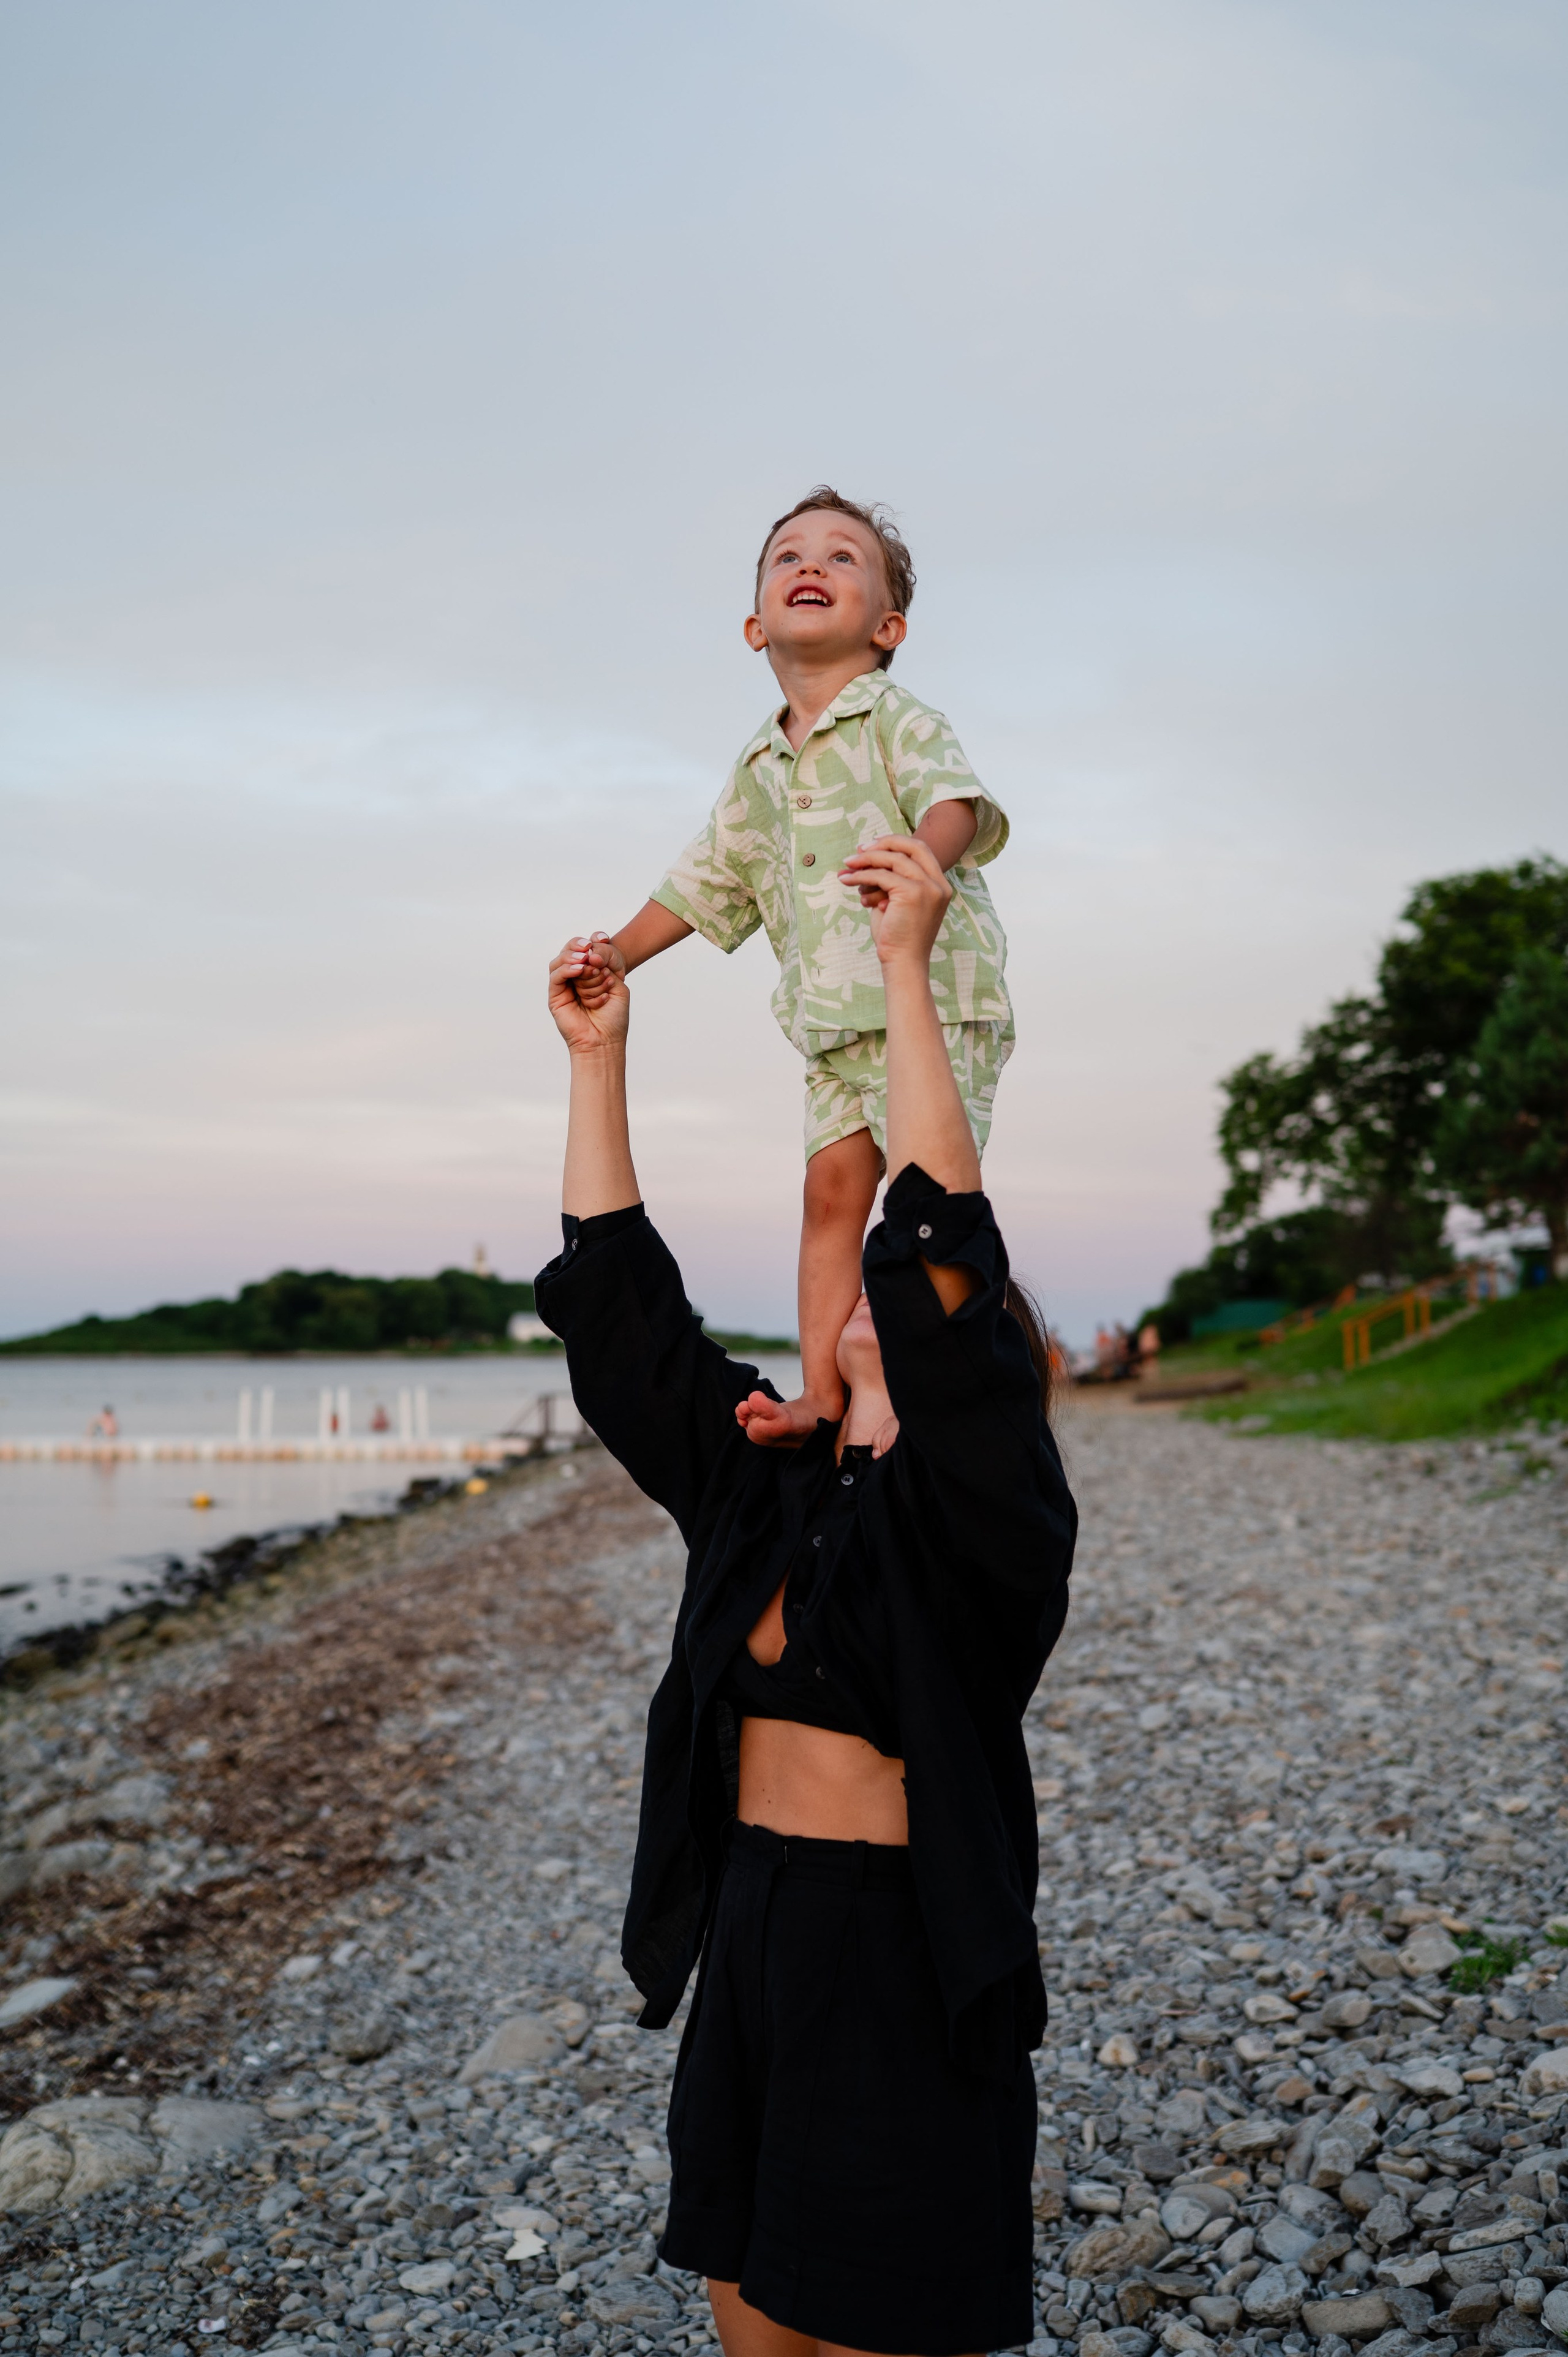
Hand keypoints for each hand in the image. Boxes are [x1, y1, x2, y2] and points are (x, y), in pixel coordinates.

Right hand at [549, 936, 629, 1053]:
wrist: (605, 1041)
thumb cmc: (614, 1018)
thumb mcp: (618, 986)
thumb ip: (606, 967)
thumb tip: (591, 954)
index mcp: (591, 974)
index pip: (585, 950)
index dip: (592, 941)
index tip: (604, 938)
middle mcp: (575, 978)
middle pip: (570, 951)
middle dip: (580, 946)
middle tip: (591, 948)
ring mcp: (564, 986)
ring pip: (560, 961)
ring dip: (574, 957)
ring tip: (587, 960)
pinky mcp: (555, 996)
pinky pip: (556, 976)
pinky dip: (567, 969)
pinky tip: (580, 969)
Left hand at [837, 836, 951, 967]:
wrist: (903, 963)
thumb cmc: (897, 937)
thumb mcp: (897, 902)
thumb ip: (890, 879)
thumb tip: (865, 857)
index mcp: (939, 885)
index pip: (920, 850)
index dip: (895, 843)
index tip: (871, 846)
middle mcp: (938, 884)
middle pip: (912, 846)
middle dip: (883, 843)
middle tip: (859, 850)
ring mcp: (928, 888)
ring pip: (893, 859)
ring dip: (866, 860)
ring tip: (846, 866)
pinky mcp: (913, 894)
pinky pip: (881, 875)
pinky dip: (861, 876)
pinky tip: (847, 880)